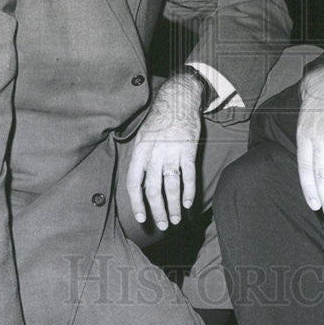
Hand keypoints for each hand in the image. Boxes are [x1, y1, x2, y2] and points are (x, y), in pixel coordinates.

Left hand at [124, 73, 202, 230]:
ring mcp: (172, 152)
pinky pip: (188, 176)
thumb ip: (140, 159)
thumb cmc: (159, 120)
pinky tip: (188, 203)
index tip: (142, 217)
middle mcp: (154, 153)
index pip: (134, 183)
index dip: (137, 203)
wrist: (178, 99)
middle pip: (153, 190)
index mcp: (140, 151)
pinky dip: (189, 191)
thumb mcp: (142, 136)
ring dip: (173, 206)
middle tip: (163, 225)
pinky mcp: (189, 150)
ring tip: (176, 219)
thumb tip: (139, 185)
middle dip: (158, 211)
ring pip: (171, 186)